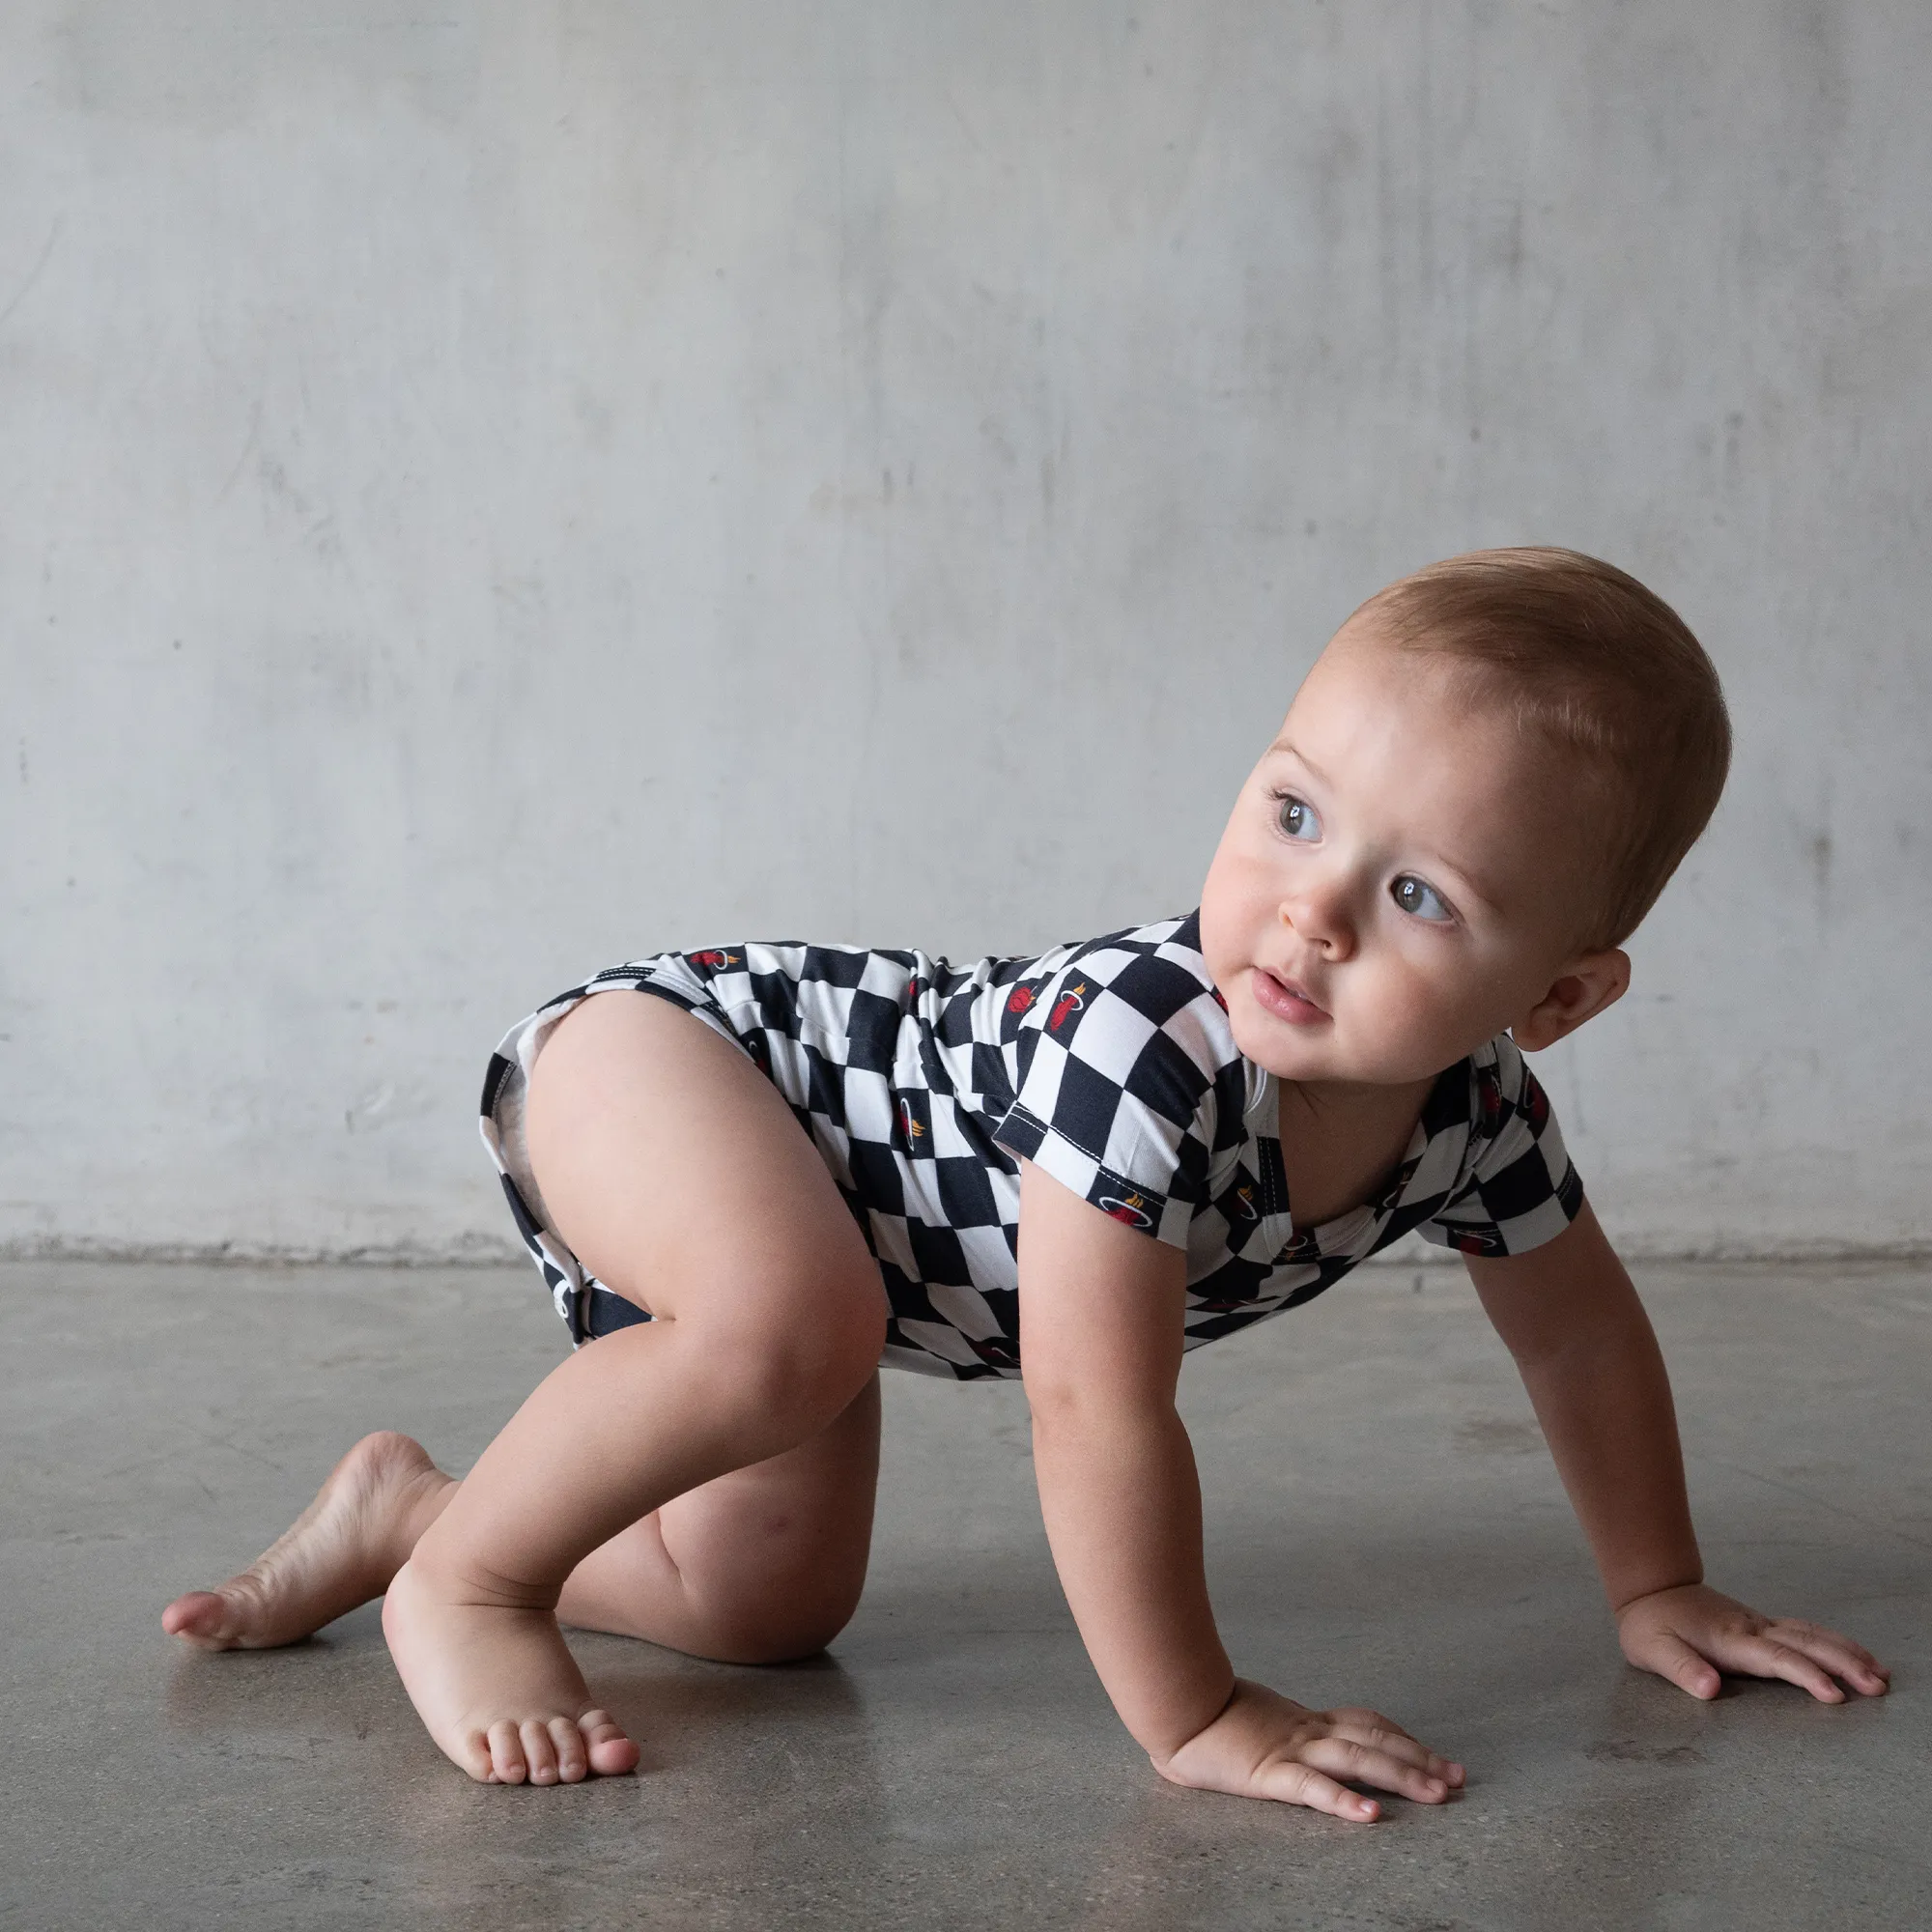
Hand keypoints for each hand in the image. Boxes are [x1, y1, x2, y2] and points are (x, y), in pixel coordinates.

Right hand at [1152, 1678, 1462, 1820]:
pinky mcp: (1268, 1773)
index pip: (1364, 1723)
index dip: (1401, 1737)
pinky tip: (1370, 1816)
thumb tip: (1273, 1742)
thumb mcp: (1248, 1722)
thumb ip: (1268, 1732)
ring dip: (1403, 1776)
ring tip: (1438, 1794)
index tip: (1433, 1753)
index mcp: (1301, 1721)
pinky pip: (1312, 1789)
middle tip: (1458, 1777)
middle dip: (1419, 1759)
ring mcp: (1289, 1750)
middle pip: (1374, 1740)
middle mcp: (1305, 1731)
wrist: (1170, 1703)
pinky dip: (1345, 1801)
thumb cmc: (1198, 1714)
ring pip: (1358, 1760)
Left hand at [1616, 1583, 1889, 1702]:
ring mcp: (1759, 1625)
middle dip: (1843, 1664)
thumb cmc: (1650, 1624)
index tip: (1834, 1695)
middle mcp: (1751, 1629)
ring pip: (1811, 1635)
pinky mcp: (1762, 1626)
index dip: (1805, 1675)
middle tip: (1878, 1687)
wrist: (1652, 1587)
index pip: (1774, 1658)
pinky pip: (1806, 1633)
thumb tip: (1710, 1689)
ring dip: (1846, 1653)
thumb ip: (1681, 1668)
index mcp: (1728, 1640)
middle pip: (1805, 1644)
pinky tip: (1856, 1656)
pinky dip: (1835, 1643)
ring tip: (1880, 1675)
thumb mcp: (1652, 1649)